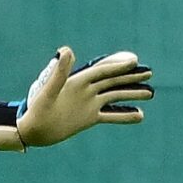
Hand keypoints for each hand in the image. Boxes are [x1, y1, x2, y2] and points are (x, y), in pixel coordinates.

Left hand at [0, 47, 154, 149]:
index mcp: (76, 81)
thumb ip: (59, 72)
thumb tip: (67, 49)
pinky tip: (140, 115)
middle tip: (149, 73)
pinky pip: (111, 116)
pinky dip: (124, 115)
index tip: (135, 61)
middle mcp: (85, 91)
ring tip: (150, 93)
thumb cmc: (36, 111)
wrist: (32, 132)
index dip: (117, 65)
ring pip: (114, 97)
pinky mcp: (89, 118)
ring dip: (131, 94)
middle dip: (130, 77)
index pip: (101, 71)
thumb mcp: (49, 91)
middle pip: (112, 81)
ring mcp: (88, 104)